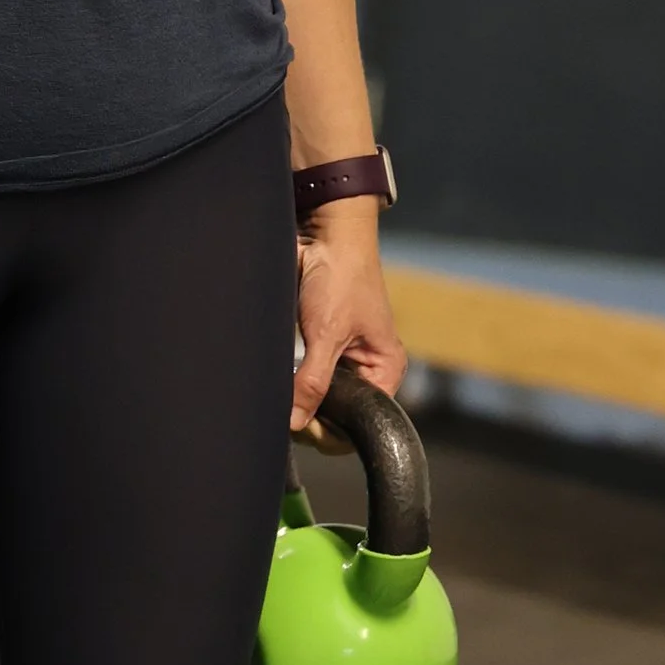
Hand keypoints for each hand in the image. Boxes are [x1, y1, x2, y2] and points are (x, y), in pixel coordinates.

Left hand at [291, 204, 406, 431]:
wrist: (325, 232)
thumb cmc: (341, 276)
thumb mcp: (326, 334)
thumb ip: (312, 382)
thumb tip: (294, 424)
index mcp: (385, 369)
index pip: (362, 424)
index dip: (331, 431)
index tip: (301, 426)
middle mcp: (367, 368)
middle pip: (339, 415)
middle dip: (312, 418)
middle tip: (285, 414)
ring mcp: (342, 358)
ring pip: (319, 399)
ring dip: (299, 401)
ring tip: (281, 399)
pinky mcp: (319, 345)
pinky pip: (305, 378)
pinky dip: (292, 385)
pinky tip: (279, 384)